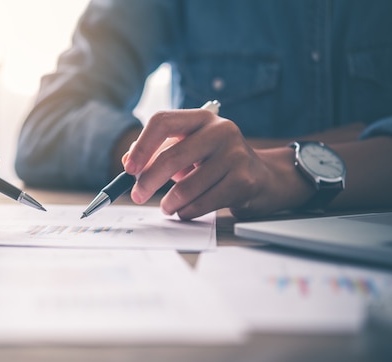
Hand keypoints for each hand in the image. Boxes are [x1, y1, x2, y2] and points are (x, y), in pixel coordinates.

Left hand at [123, 108, 312, 218]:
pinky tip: (185, 211)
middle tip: (137, 195)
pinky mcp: (244, 180)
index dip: (142, 146)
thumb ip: (157, 153)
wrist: (264, 177)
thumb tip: (129, 161)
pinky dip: (187, 211)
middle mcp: (220, 130)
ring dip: (170, 203)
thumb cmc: (216, 164)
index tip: (130, 169)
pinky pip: (203, 203)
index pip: (163, 121)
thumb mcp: (188, 151)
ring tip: (167, 207)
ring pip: (186, 187)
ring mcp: (235, 154)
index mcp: (201, 118)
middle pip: (171, 156)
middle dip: (148, 181)